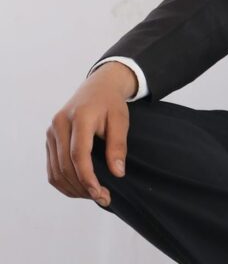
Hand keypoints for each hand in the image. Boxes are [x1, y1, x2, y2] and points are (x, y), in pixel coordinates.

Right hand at [46, 61, 136, 206]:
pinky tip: (80, 188)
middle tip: (103, 198)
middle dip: (83, 186)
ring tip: (94, 195)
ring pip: (56, 170)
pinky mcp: (49, 138)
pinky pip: (52, 167)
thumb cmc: (111, 103)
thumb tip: (118, 172)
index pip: (78, 154)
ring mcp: (51, 132)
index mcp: (79, 117)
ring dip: (73, 188)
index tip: (100, 193)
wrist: (98, 86)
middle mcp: (60, 124)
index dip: (87, 177)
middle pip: (65, 165)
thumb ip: (118, 145)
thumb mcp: (121, 119)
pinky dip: (64, 181)